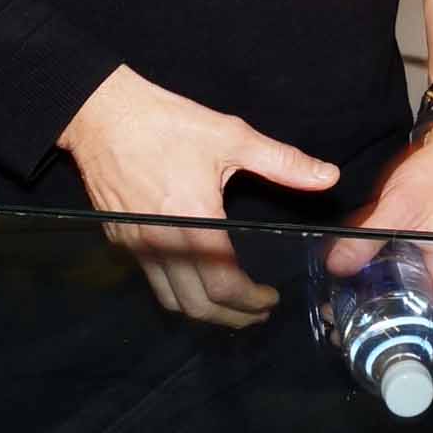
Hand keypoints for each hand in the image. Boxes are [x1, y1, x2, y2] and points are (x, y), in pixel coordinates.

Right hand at [59, 64, 341, 327]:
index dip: (251, 302)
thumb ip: (282, 162)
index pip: (224, 286)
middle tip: (258, 312)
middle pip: (197, 306)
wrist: (102, 115)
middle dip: (232, 317)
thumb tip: (329, 177)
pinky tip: (197, 277)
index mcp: (193, 223)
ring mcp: (135, 246)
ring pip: (171, 300)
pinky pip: (152, 281)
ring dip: (204, 310)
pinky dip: (179, 291)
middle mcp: (161, 245)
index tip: (272, 300)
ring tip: (232, 303)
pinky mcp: (119, 240)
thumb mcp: (231, 136)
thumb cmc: (168, 124)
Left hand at [328, 127, 432, 337]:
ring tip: (349, 311)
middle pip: (427, 321)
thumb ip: (365, 239)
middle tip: (349, 332)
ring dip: (389, 309)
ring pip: (421, 301)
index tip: (378, 350)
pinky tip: (366, 282)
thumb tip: (336, 267)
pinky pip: (418, 282)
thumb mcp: (397, 206)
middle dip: (390, 330)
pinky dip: (395, 287)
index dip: (416, 348)